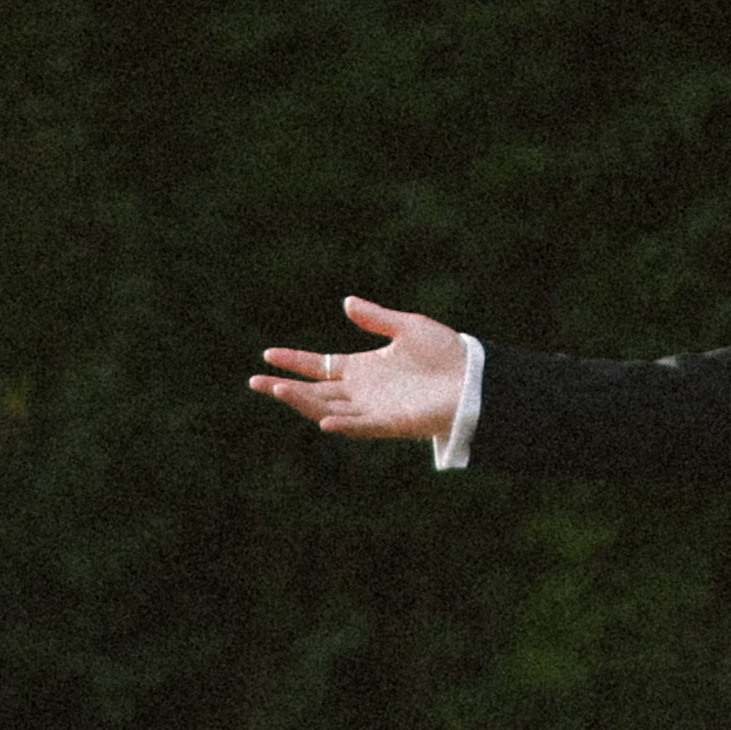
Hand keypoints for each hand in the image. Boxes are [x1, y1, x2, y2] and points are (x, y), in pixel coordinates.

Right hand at [248, 297, 467, 440]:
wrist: (475, 379)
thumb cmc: (446, 353)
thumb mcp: (407, 327)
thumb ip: (376, 318)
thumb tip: (346, 302)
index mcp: (363, 369)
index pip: (319, 367)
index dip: (294, 362)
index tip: (268, 354)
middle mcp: (362, 392)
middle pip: (314, 392)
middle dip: (284, 388)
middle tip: (254, 382)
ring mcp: (373, 410)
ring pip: (328, 409)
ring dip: (302, 403)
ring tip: (276, 391)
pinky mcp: (389, 424)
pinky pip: (359, 427)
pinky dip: (341, 425)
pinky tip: (322, 419)